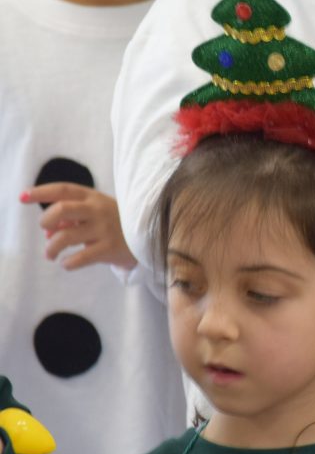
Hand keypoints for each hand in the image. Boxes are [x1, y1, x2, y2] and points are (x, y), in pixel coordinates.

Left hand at [20, 184, 136, 269]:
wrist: (152, 237)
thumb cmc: (117, 223)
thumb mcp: (97, 213)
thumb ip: (72, 218)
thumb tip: (47, 233)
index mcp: (93, 198)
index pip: (63, 190)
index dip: (40, 192)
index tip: (22, 198)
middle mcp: (98, 211)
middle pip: (62, 209)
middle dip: (45, 220)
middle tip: (45, 231)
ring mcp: (105, 230)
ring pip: (66, 237)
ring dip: (51, 248)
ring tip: (51, 255)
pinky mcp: (110, 249)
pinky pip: (80, 258)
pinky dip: (68, 263)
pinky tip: (67, 264)